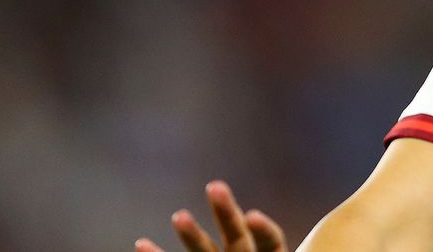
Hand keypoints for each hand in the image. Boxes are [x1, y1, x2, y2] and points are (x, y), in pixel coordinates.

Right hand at [137, 180, 287, 251]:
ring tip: (179, 216)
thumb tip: (291, 247)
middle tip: (215, 186)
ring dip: (192, 234)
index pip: (269, 242)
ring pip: (205, 251)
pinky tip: (141, 244)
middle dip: (225, 212)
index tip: (251, 216)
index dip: (263, 229)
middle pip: (236, 235)